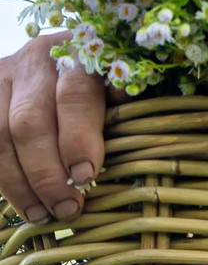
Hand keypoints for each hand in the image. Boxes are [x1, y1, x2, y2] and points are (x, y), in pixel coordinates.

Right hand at [0, 33, 107, 223]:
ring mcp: (5, 76)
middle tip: (67, 205)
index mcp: (83, 50)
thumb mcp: (122, 83)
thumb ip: (125, 107)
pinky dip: (3, 178)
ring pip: (0, 134)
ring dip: (22, 181)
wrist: (65, 57)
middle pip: (32, 119)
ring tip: (44, 214)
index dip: (79, 138)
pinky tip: (23, 204)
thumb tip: (137, 149)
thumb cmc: (107, 79)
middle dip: (48, 170)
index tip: (86, 175)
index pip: (75, 95)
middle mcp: (39, 59)